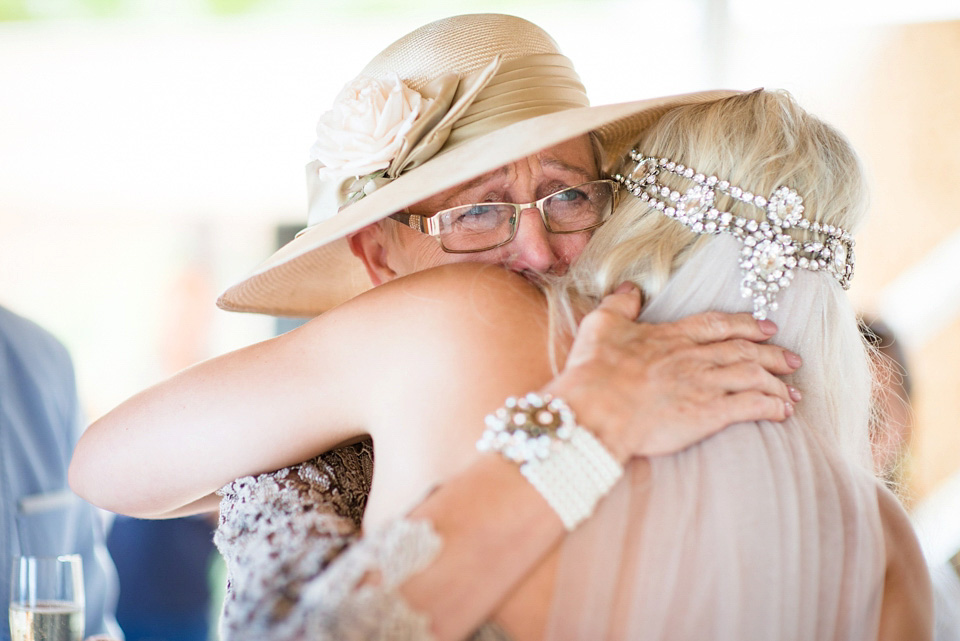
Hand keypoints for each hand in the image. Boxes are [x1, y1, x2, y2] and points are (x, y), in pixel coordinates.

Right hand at [542, 283, 801, 461]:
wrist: (596, 410)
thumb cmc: (594, 370)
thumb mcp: (601, 324)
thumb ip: (619, 304)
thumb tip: (630, 288)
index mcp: (672, 336)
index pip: (718, 325)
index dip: (746, 325)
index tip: (766, 328)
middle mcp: (694, 357)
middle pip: (744, 351)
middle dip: (773, 355)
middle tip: (793, 360)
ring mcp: (704, 385)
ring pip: (754, 376)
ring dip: (778, 384)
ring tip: (793, 394)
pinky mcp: (708, 414)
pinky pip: (751, 407)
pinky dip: (772, 408)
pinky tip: (782, 413)